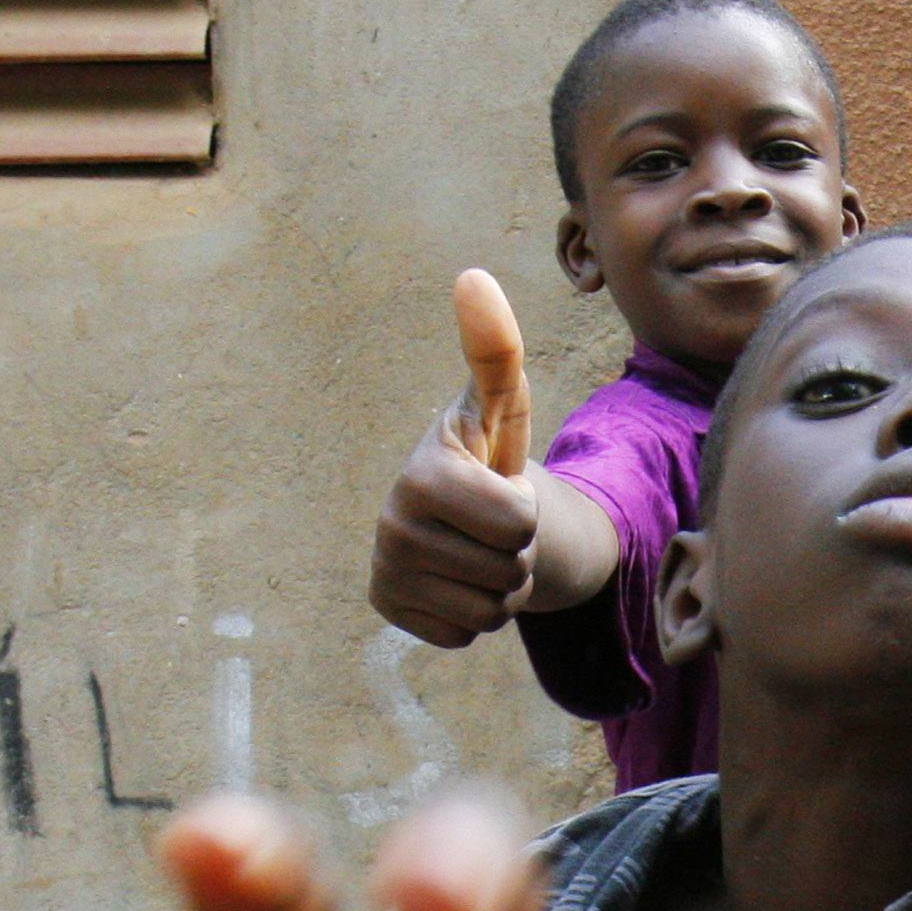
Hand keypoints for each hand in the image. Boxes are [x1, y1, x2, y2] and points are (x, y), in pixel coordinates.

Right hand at [372, 270, 541, 645]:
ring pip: (491, 610)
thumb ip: (496, 351)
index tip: (499, 489)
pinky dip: (474, 615)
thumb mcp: (502, 408)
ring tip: (475, 550)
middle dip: (515, 552)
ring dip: (499, 586)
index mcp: (421, 475)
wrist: (459, 518)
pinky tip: (454, 579)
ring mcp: (385, 572)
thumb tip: (474, 276)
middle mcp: (390, 525)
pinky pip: (467, 634)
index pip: (518, 522)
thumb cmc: (486, 457)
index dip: (526, 512)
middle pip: (508, 569)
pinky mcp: (389, 612)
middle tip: (489, 527)